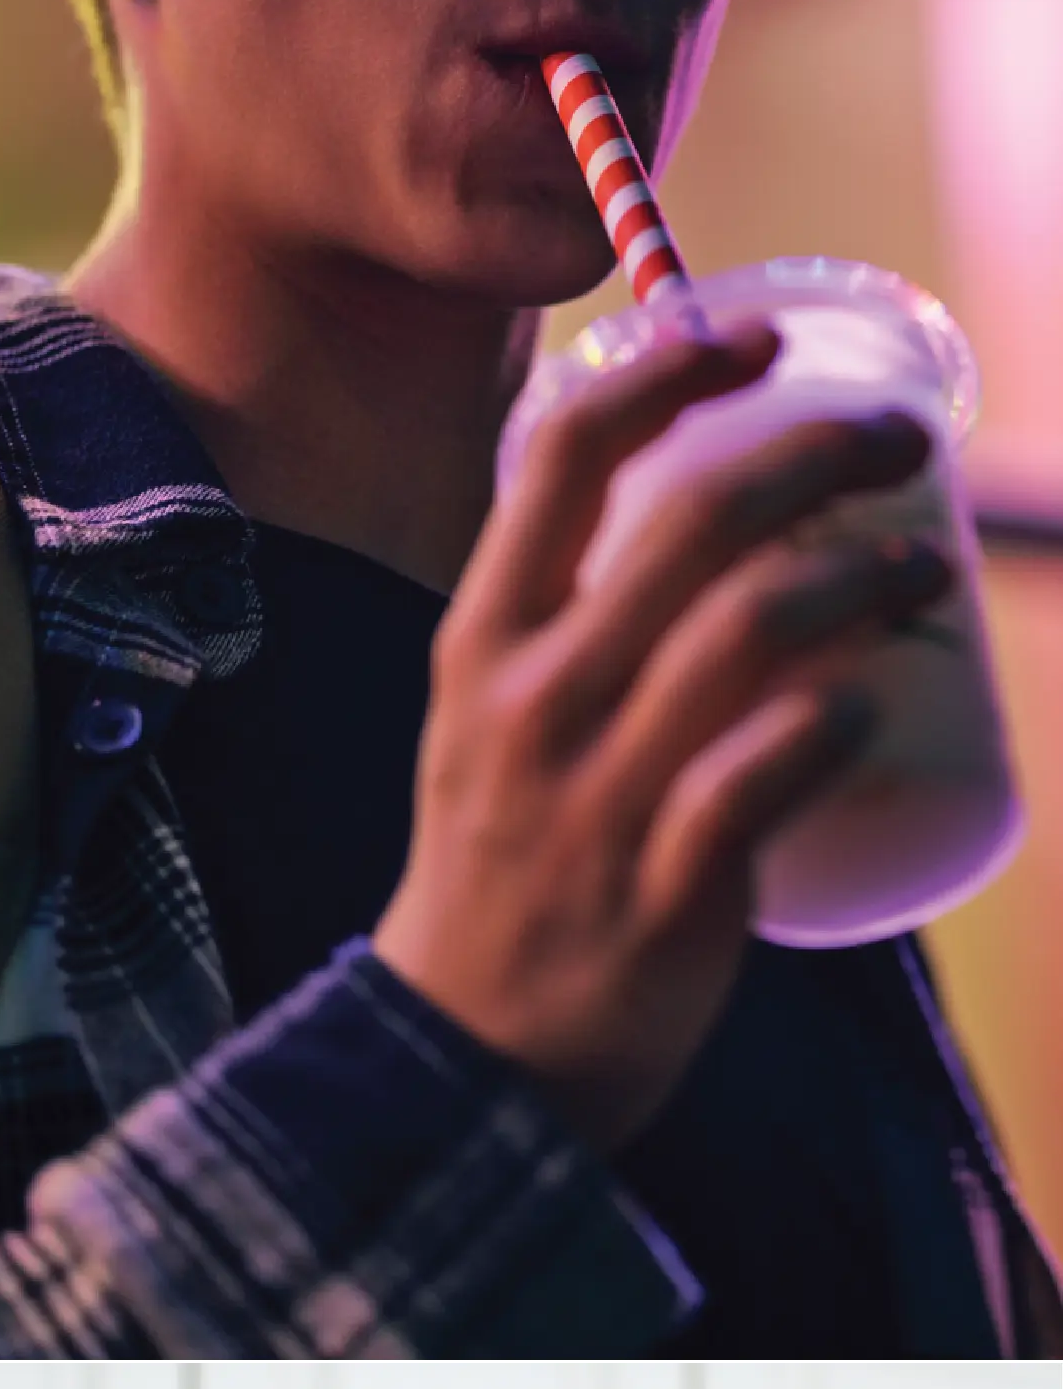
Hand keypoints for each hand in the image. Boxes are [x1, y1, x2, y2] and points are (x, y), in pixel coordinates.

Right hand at [375, 321, 947, 1150]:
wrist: (463, 1051)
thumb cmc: (503, 864)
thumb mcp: (491, 724)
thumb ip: (574, 629)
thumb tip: (722, 516)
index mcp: (480, 645)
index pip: (566, 457)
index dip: (675, 371)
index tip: (763, 337)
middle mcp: (528, 705)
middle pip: (692, 521)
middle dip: (821, 452)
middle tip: (901, 444)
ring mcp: (592, 797)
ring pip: (750, 633)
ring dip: (865, 578)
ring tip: (925, 570)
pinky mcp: (661, 888)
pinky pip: (770, 772)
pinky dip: (840, 719)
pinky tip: (879, 701)